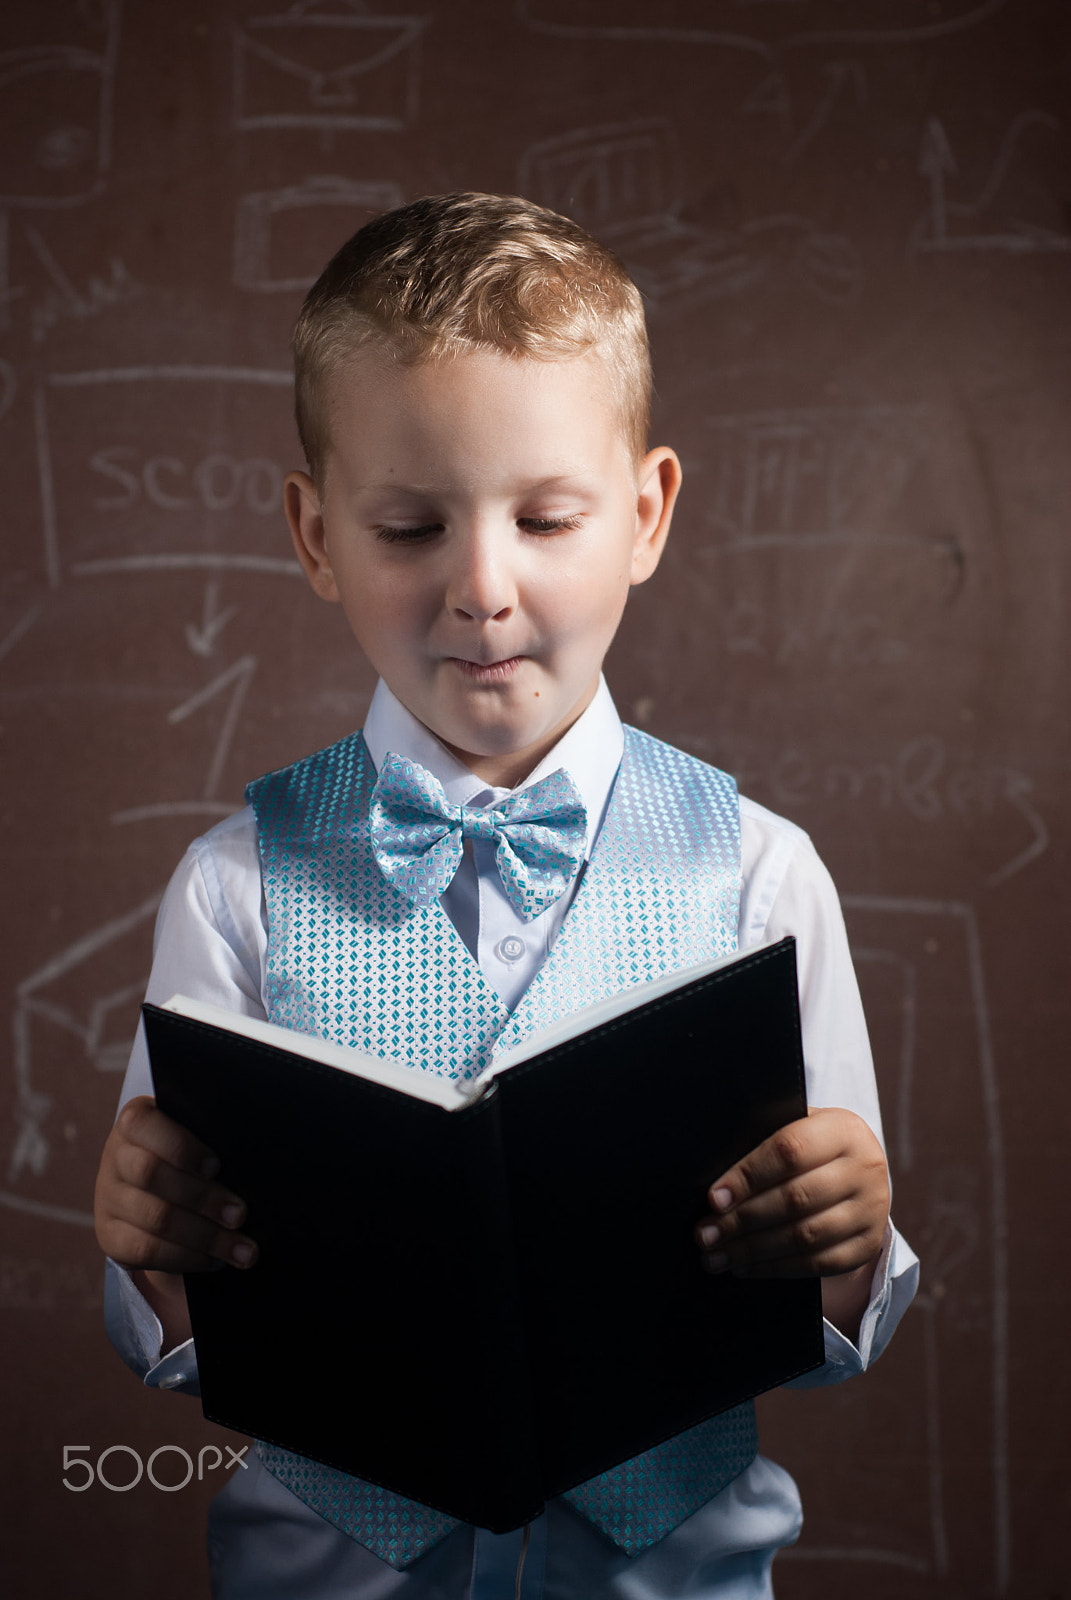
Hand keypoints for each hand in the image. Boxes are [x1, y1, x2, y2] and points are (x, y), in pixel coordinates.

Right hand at [94, 1095, 256, 1274]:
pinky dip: (186, 1258)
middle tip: (240, 1214)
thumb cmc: (188, 1158)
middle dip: (203, 1197)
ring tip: (243, 1249)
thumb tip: (251, 1162)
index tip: (217, 1166)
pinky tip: (215, 1259)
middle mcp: (115, 1156)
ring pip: (155, 1218)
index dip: (181, 1147)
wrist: (153, 1192)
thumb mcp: (195, 1137)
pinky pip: (146, 1251)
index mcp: (135, 1121)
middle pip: (151, 1175)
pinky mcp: (109, 1236)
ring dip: (205, 1236)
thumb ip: (212, 1140)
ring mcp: (107, 1198)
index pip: (144, 1125)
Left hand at [694, 1107, 888, 1280]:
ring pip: (805, 1236)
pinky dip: (776, 1268)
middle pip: (796, 1198)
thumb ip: (765, 1143)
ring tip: (717, 1255)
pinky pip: (818, 1264)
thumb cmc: (813, 1146)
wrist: (862, 1172)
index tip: (713, 1198)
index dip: (748, 1176)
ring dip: (753, 1249)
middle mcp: (865, 1169)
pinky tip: (745, 1266)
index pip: (790, 1151)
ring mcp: (871, 1210)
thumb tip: (717, 1184)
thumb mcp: (799, 1128)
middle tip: (705, 1233)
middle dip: (743, 1219)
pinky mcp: (867, 1245)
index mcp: (843, 1130)